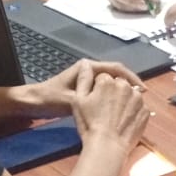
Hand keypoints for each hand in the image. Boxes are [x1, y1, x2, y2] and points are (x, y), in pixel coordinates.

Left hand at [21, 58, 143, 118]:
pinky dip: (113, 97)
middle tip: (142, 99)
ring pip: (111, 84)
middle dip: (129, 86)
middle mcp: (89, 70)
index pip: (116, 68)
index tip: (142, 90)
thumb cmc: (50, 99)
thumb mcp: (71, 98)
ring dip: (122, 92)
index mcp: (87, 67)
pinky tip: (120, 108)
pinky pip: (104, 91)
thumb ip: (91, 95)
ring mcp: (87, 79)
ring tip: (135, 104)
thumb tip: (115, 93)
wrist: (32, 103)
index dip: (131, 78)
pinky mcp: (85, 89)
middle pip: (116, 75)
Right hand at [67, 60, 149, 152]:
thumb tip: (86, 65)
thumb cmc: (90, 124)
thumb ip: (83, 80)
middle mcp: (125, 86)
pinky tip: (124, 121)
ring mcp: (138, 98)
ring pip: (130, 94)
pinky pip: (138, 107)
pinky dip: (133, 112)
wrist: (108, 146)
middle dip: (113, 92)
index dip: (98, 89)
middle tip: (105, 110)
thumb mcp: (78, 101)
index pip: (103, 78)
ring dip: (124, 101)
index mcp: (108, 81)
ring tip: (115, 117)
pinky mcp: (145, 111)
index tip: (95, 101)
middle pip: (118, 84)